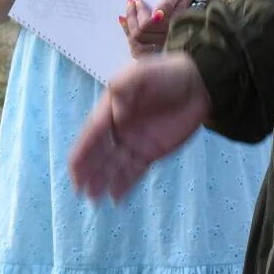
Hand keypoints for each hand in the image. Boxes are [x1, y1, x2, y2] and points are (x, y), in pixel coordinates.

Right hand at [69, 53, 210, 200]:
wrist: (199, 84)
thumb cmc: (169, 74)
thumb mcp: (144, 73)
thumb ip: (127, 86)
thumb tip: (116, 110)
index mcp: (112, 108)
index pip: (93, 133)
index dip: (82, 152)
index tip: (74, 170)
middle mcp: (119, 127)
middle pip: (99, 152)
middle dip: (88, 171)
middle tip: (79, 190)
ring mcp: (135, 141)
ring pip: (114, 164)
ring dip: (103, 180)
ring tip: (93, 200)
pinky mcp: (151, 152)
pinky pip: (134, 170)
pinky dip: (124, 184)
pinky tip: (115, 198)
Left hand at [121, 0, 199, 56]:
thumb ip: (167, 4)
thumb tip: (157, 15)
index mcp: (173, 25)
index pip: (148, 25)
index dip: (140, 13)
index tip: (138, 0)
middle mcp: (168, 38)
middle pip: (140, 35)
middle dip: (131, 18)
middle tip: (130, 2)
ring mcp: (162, 44)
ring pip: (137, 43)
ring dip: (128, 28)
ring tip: (124, 15)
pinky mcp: (157, 47)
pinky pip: (138, 49)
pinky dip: (130, 36)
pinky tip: (125, 25)